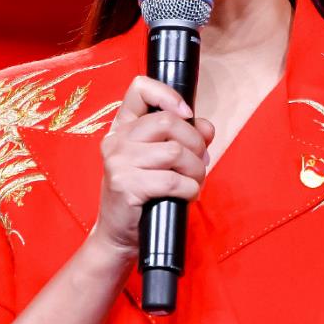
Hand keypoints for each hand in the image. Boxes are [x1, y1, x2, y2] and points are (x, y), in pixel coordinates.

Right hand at [92, 76, 213, 258]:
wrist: (118, 235)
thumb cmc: (143, 195)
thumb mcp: (161, 161)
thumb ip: (185, 138)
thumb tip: (207, 127)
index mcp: (123, 128)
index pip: (140, 88)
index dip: (168, 95)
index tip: (186, 114)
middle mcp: (116, 141)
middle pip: (168, 121)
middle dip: (195, 143)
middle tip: (199, 162)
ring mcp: (118, 162)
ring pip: (175, 152)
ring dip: (196, 170)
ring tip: (193, 181)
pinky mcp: (126, 185)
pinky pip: (172, 180)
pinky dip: (189, 188)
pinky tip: (187, 195)